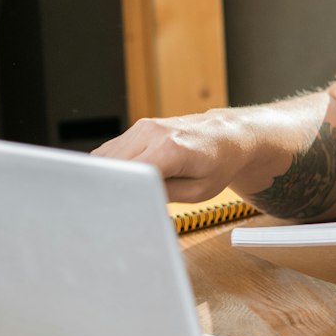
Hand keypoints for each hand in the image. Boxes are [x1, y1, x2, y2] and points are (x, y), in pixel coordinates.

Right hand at [94, 111, 253, 202]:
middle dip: (114, 188)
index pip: (129, 174)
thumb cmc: (219, 163)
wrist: (228, 135)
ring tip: (135, 189)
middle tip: (126, 205)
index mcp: (170, 148)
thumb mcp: (198, 191)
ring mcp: (142, 127)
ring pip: (107, 157)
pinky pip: (113, 150)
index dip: (121, 194)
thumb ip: (164, 195)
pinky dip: (116, 166)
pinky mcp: (138, 128)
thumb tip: (134, 200)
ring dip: (113, 176)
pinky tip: (134, 176)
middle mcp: (152, 132)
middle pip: (112, 166)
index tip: (121, 209)